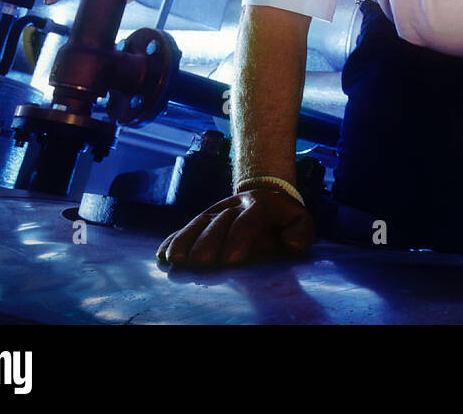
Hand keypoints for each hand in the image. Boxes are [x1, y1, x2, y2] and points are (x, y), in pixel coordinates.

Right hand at [157, 188, 315, 267]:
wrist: (266, 198)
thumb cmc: (284, 220)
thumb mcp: (300, 222)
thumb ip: (301, 232)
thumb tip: (289, 246)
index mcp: (261, 205)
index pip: (248, 219)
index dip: (238, 236)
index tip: (230, 259)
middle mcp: (234, 205)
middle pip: (217, 221)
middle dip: (207, 241)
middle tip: (199, 263)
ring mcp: (215, 211)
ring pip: (197, 222)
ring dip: (184, 240)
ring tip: (175, 260)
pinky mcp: (202, 220)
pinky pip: (184, 228)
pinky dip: (172, 240)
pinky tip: (162, 255)